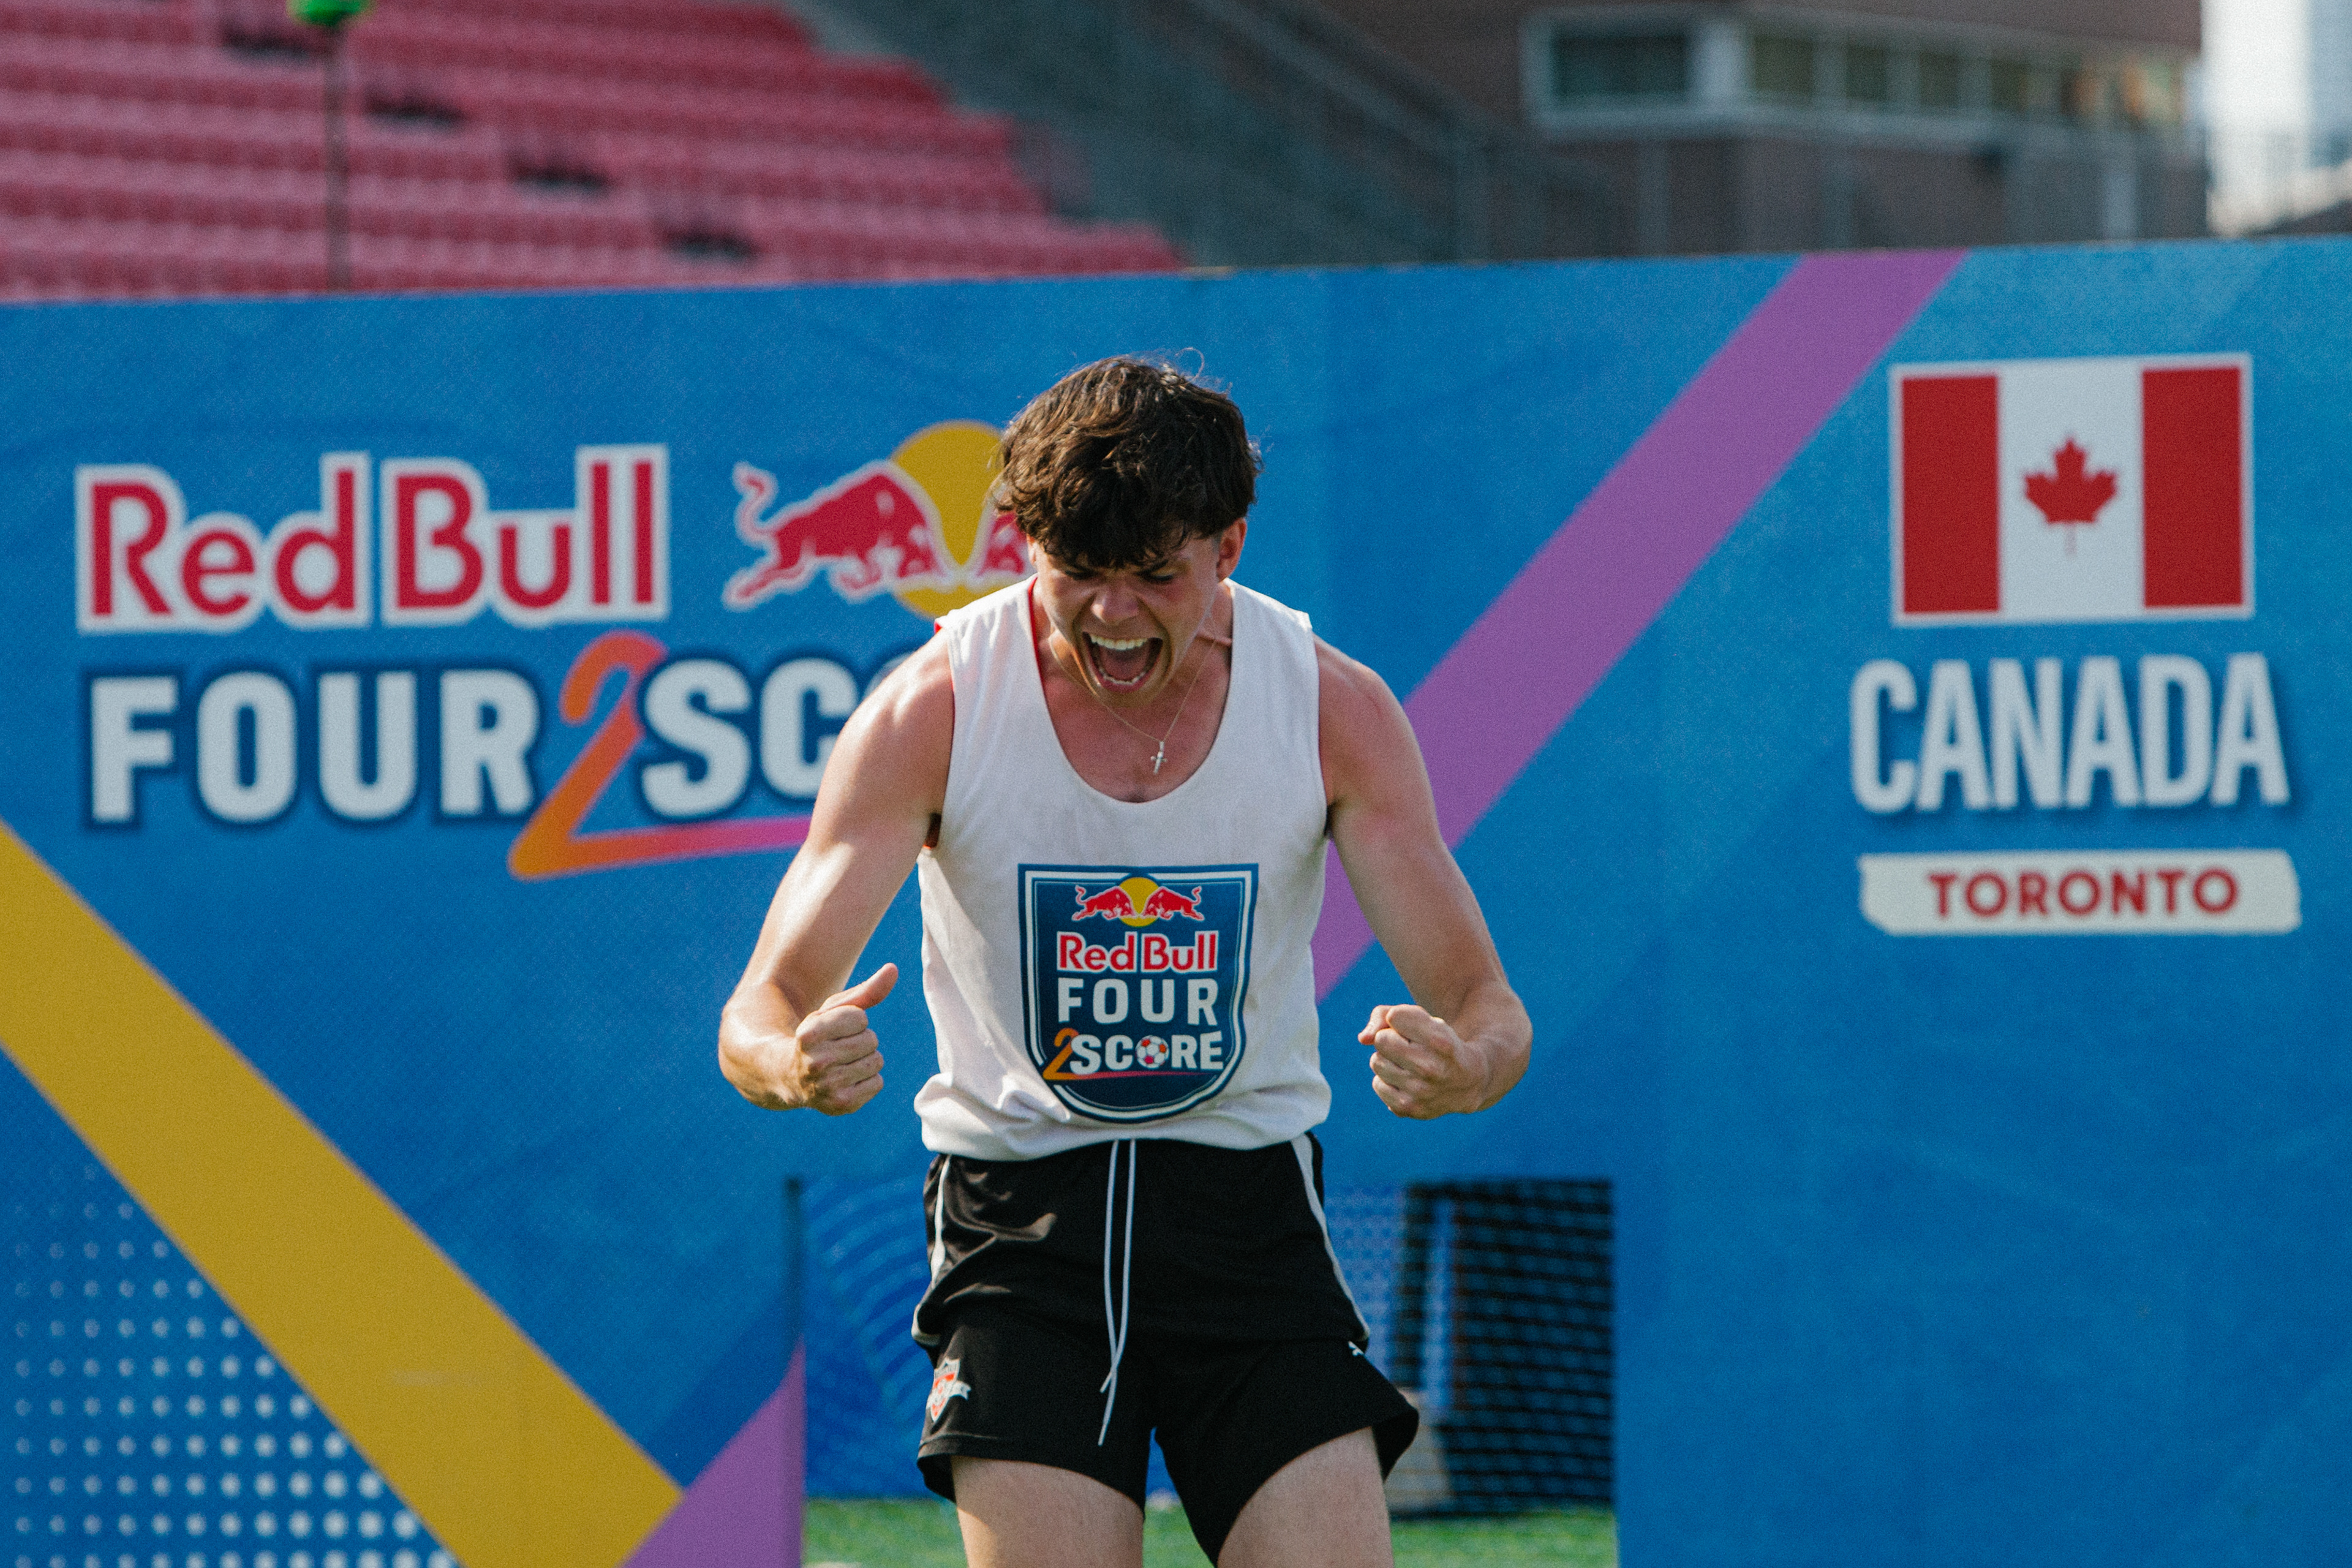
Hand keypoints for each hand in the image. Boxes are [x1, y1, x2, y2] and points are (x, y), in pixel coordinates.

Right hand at [785, 964, 895, 1114]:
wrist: (789, 1076)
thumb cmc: (817, 1036)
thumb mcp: (833, 1011)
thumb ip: (866, 990)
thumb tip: (894, 969)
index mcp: (808, 1035)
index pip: (860, 1017)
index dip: (852, 1021)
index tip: (833, 1030)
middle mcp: (815, 1063)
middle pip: (871, 1040)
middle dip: (860, 1040)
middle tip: (838, 1049)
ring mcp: (827, 1087)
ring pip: (876, 1061)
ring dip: (865, 1059)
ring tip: (842, 1064)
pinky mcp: (841, 1105)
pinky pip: (878, 1083)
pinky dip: (867, 1079)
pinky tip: (846, 1080)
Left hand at [1361, 1004, 1489, 1118]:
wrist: (1467, 1083)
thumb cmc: (1439, 1044)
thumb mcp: (1425, 1020)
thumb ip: (1388, 1014)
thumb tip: (1363, 1039)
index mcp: (1440, 1041)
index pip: (1394, 1017)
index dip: (1401, 1019)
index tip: (1416, 1029)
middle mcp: (1430, 1068)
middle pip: (1381, 1039)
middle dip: (1391, 1039)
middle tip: (1409, 1047)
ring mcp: (1419, 1091)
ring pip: (1376, 1061)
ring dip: (1388, 1060)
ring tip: (1409, 1064)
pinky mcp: (1408, 1108)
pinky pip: (1377, 1084)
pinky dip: (1388, 1081)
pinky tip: (1407, 1081)